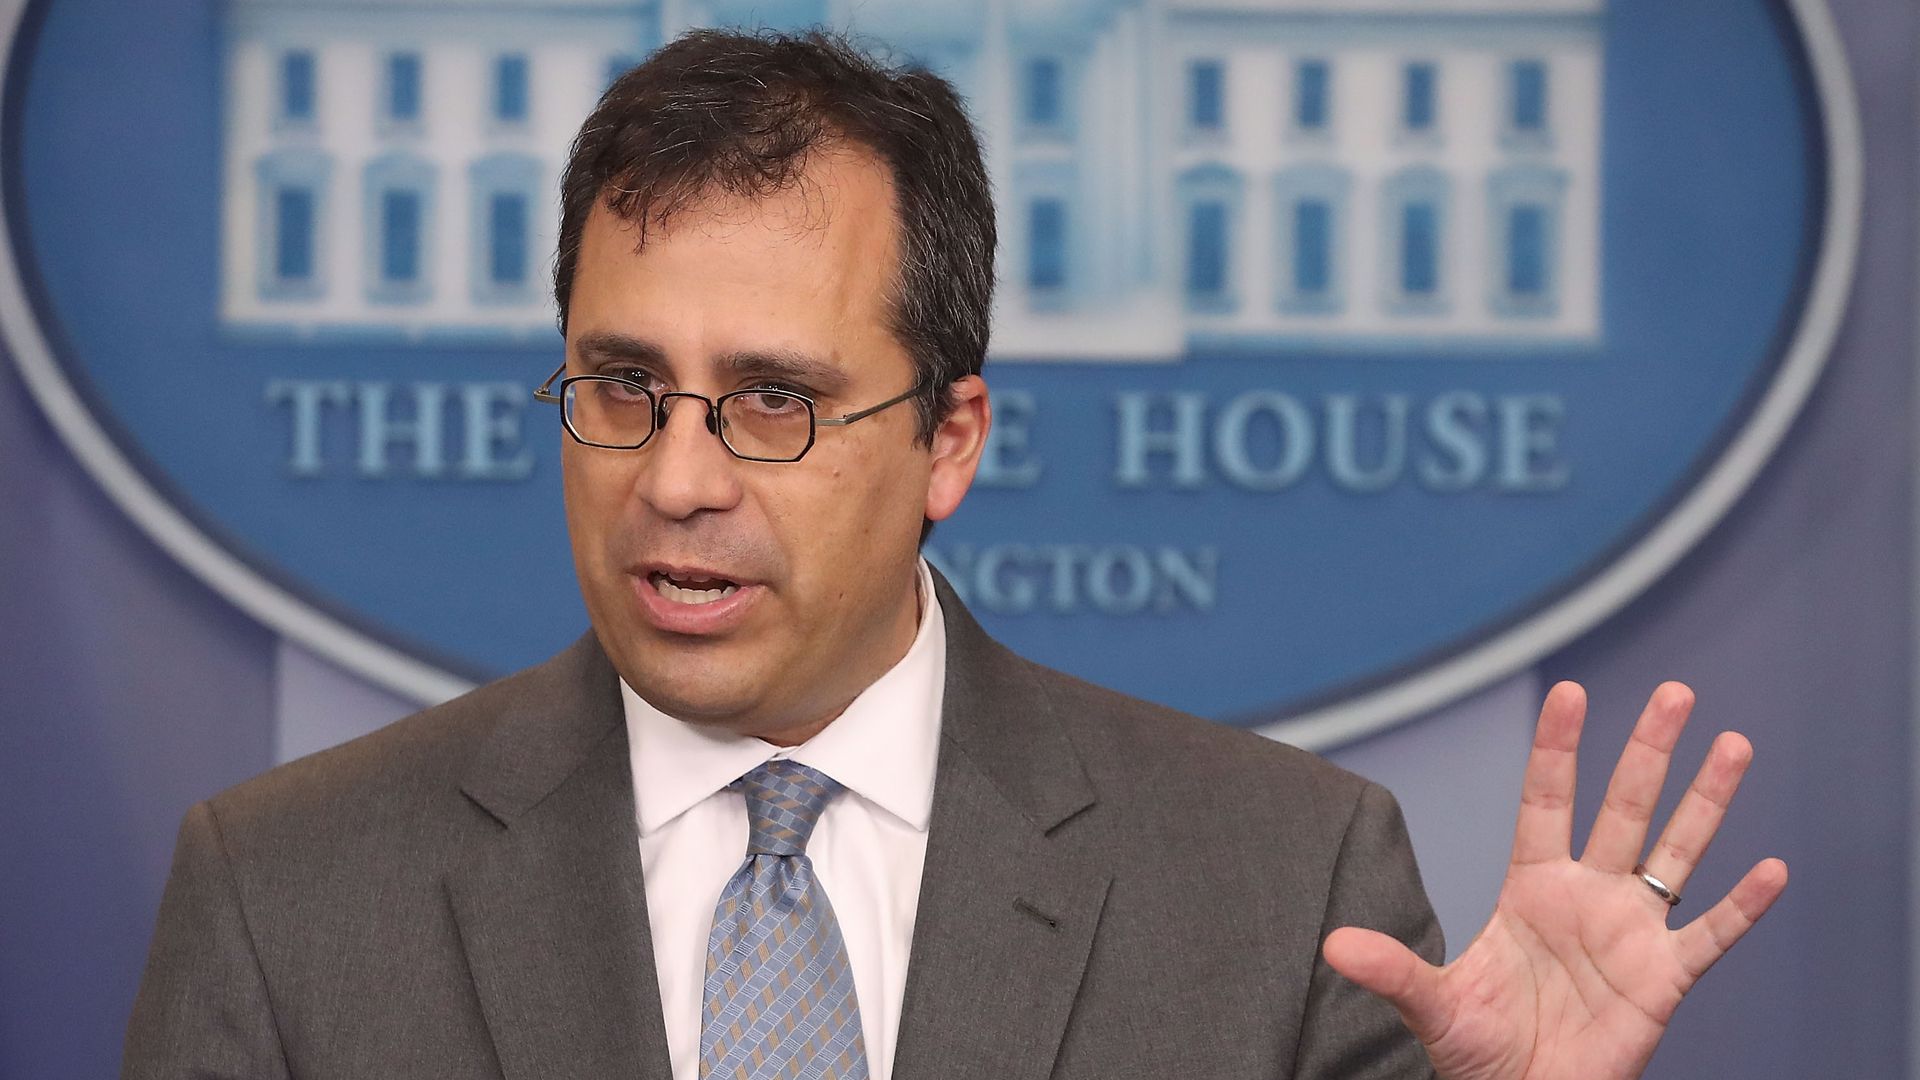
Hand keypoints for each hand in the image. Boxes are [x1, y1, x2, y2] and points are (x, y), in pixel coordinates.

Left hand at [1322, 681, 1787, 1079]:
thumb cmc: (1481, 1052)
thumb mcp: (1434, 1006)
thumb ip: (1393, 970)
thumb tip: (1333, 944)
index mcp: (1531, 888)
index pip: (1545, 801)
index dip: (1557, 748)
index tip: (1570, 691)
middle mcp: (1587, 896)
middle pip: (1623, 808)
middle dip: (1648, 750)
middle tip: (1675, 692)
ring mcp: (1630, 933)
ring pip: (1676, 852)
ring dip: (1706, 802)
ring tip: (1735, 745)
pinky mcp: (1663, 980)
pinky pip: (1711, 937)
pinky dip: (1743, 907)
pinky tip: (1772, 869)